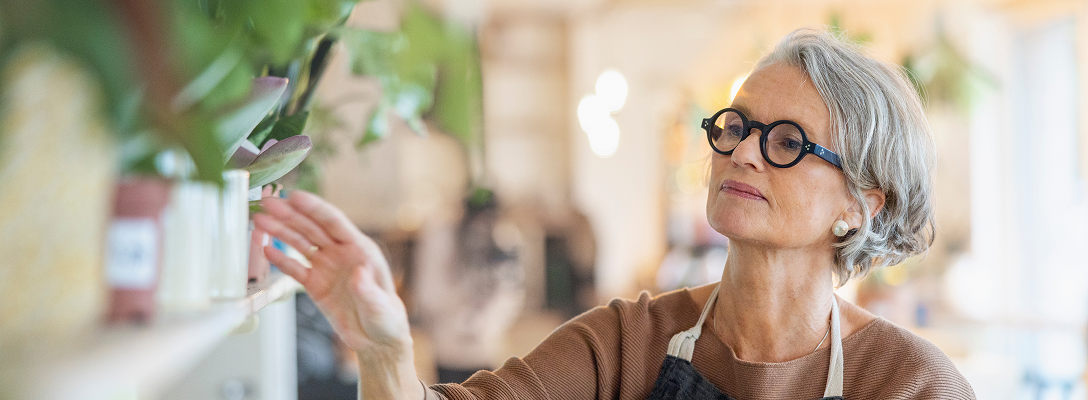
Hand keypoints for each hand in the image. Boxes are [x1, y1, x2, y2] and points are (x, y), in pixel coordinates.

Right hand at [253, 191, 421, 398]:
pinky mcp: (315, 284)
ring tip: (260, 221)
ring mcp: (327, 267)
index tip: (295, 197)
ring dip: (280, 231)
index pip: (334, 222)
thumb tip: (358, 273)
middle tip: (268, 204)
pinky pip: (295, 268)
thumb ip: (368, 290)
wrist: (377, 341)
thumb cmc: (386, 319)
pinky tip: (266, 249)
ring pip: (300, 244)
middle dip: (290, 215)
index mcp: (360, 250)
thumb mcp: (380, 306)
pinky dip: (281, 259)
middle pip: (312, 228)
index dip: (314, 208)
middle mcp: (341, 254)